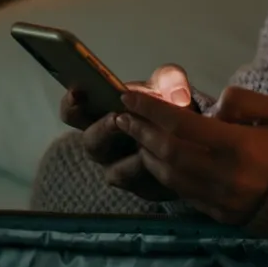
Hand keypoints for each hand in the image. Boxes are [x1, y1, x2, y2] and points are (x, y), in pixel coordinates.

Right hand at [60, 64, 196, 201]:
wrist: (197, 140)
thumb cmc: (169, 108)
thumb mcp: (171, 87)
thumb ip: (169, 80)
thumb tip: (175, 91)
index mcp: (103, 114)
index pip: (73, 111)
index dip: (70, 104)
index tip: (77, 92)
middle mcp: (106, 143)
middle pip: (91, 142)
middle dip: (102, 129)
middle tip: (116, 118)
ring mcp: (120, 167)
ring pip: (114, 170)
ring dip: (129, 157)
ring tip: (145, 145)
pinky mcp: (141, 186)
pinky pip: (139, 184)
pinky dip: (150, 172)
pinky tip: (162, 162)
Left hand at [110, 86, 267, 224]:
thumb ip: (242, 100)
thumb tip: (210, 105)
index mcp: (240, 146)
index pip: (181, 125)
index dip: (150, 109)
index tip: (130, 96)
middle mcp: (226, 176)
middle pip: (168, 152)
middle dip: (141, 131)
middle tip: (124, 115)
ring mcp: (221, 200)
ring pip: (169, 176)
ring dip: (147, 153)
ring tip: (136, 134)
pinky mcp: (220, 215)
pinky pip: (182, 193)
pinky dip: (163, 173)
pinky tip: (157, 157)